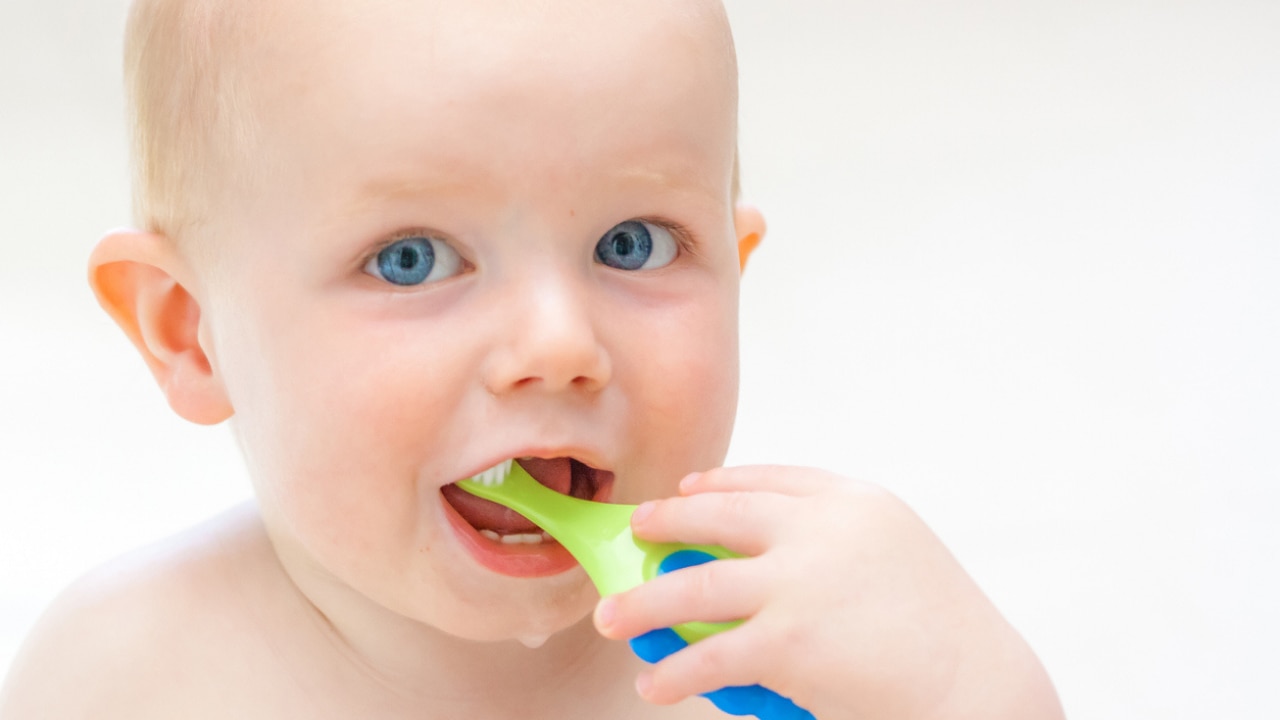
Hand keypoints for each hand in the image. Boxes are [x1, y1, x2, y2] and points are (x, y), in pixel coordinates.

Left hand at [592, 466, 1063, 719]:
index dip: (719, 483)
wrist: (980, 689)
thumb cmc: (948, 636)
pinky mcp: (787, 639)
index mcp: (856, 502)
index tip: (688, 490)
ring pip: (694, 585)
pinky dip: (672, 672)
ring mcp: (801, 581)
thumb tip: (772, 556)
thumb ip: (842, 543)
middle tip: (636, 531)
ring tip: (611, 615)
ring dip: (641, 602)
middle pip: (720, 515)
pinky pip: (709, 656)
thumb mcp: (903, 557)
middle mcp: (823, 529)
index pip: (772, 479)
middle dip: (665, 522)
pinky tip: (652, 683)